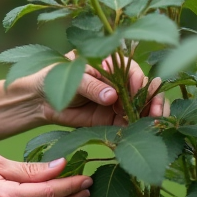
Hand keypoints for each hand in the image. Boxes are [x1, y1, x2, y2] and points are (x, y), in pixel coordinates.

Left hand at [33, 52, 167, 127]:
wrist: (40, 99)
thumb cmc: (55, 77)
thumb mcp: (73, 77)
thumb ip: (92, 86)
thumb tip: (112, 97)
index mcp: (110, 65)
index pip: (133, 71)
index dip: (139, 81)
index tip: (137, 90)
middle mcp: (118, 83)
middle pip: (144, 89)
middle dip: (154, 98)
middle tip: (156, 110)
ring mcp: (117, 102)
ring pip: (143, 107)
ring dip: (152, 113)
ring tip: (155, 121)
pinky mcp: (113, 120)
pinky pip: (131, 124)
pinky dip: (140, 127)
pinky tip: (144, 131)